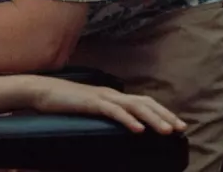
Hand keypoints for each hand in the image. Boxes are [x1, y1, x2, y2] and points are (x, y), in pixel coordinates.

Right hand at [27, 77, 185, 134]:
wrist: (41, 91)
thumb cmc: (62, 103)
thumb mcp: (87, 109)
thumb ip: (102, 113)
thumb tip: (115, 125)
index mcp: (111, 96)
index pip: (142, 102)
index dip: (161, 112)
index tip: (176, 124)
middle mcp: (111, 94)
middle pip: (145, 102)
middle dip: (165, 115)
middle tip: (181, 128)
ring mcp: (102, 97)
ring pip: (134, 106)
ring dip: (153, 118)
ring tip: (167, 131)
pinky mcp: (91, 103)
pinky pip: (114, 111)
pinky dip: (128, 119)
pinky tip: (138, 129)